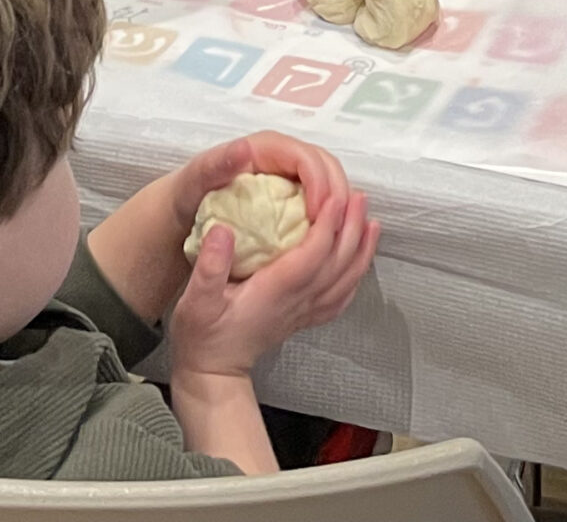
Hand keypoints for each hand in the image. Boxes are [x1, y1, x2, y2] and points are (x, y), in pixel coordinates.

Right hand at [167, 189, 378, 385]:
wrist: (214, 371)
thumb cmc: (204, 334)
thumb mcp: (195, 301)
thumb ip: (209, 268)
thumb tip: (223, 230)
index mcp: (276, 291)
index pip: (312, 254)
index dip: (326, 225)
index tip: (333, 196)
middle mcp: (298, 301)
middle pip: (337, 262)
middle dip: (352, 227)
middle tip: (358, 196)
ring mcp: (305, 311)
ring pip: (346, 279)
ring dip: (361, 249)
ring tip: (370, 220)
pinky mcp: (306, 317)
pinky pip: (341, 295)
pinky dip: (356, 275)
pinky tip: (360, 260)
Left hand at [168, 134, 353, 235]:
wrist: (184, 208)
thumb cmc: (189, 193)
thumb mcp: (196, 179)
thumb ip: (216, 164)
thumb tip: (244, 148)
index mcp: (269, 147)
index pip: (308, 158)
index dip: (320, 185)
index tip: (316, 219)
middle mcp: (285, 156)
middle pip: (329, 168)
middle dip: (338, 198)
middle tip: (333, 232)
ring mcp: (293, 175)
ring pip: (332, 184)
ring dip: (340, 210)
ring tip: (333, 240)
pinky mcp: (295, 194)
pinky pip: (325, 201)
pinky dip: (332, 219)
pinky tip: (328, 243)